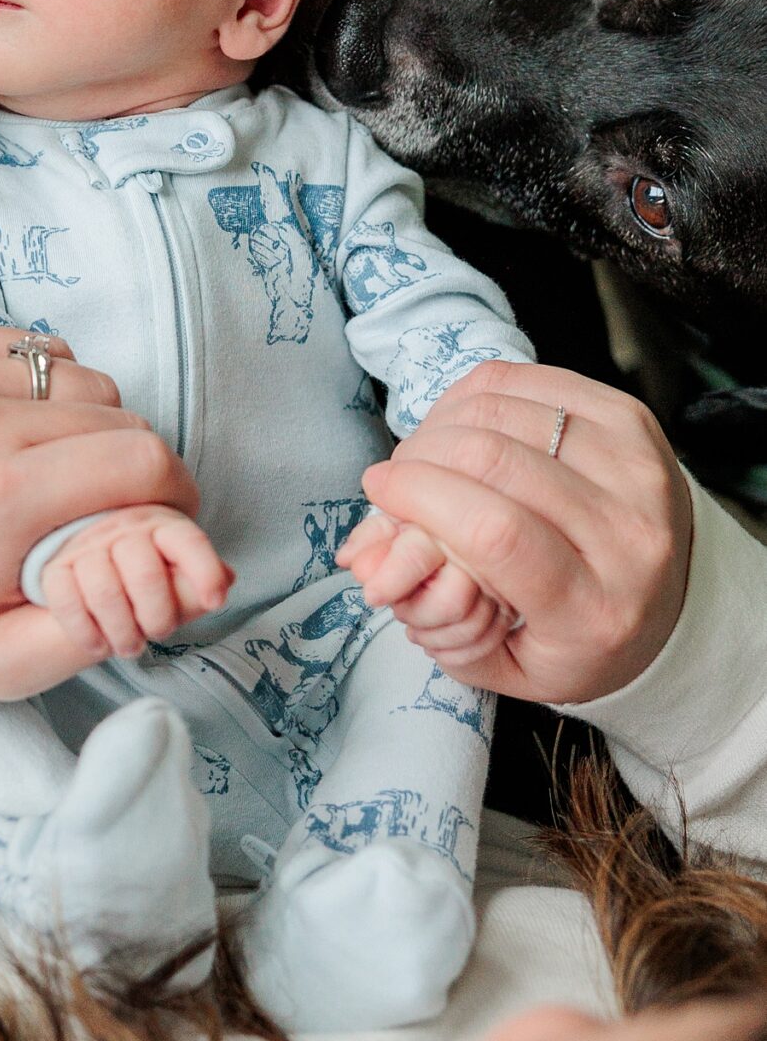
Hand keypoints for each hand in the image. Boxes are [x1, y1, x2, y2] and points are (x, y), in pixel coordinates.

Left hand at [0, 326, 201, 697]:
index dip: (172, 489)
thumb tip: (194, 582)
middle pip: (115, 411)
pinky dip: (36, 385)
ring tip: (53, 467)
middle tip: (101, 502)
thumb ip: (107, 626)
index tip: (166, 512)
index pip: (139, 458)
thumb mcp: (10, 663)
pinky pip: (27, 347)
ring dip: (83, 418)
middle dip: (126, 460)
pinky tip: (13, 429)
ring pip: (76, 373)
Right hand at [39, 505, 231, 659]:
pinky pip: (65, 601)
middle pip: (146, 574)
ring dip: (122, 631)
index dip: (204, 571)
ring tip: (131, 647)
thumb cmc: (147, 564)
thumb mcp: (178, 567)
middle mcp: (123, 528)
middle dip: (157, 616)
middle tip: (158, 633)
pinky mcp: (55, 568)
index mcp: (162, 526)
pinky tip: (98, 646)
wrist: (94, 549)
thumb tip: (225, 580)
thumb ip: (201, 578)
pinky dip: (85, 632)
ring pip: (104, 591)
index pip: (187, 542)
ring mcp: (86, 546)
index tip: (216, 601)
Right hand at [335, 362, 692, 702]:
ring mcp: (639, 468)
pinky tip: (464, 421)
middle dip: (422, 455)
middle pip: (496, 460)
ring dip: (445, 422)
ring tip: (428, 451)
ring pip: (510, 411)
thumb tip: (362, 558)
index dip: (422, 498)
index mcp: (595, 609)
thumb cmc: (576, 638)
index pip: (495, 533)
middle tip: (398, 472)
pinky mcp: (635, 420)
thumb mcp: (502, 659)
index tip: (380, 490)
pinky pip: (534, 380)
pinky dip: (479, 394)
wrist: (677, 603)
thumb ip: (430, 615)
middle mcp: (631, 534)